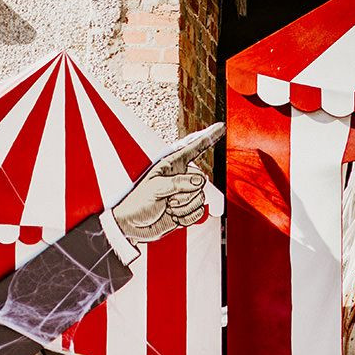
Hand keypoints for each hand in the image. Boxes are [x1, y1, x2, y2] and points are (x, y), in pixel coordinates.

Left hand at [112, 124, 222, 242]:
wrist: (133, 227)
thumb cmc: (136, 204)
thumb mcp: (154, 188)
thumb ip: (178, 182)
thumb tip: (201, 181)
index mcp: (171, 165)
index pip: (193, 148)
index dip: (208, 137)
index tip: (221, 127)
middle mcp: (181, 178)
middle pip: (201, 181)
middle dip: (185, 194)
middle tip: (166, 199)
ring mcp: (185, 194)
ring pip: (200, 199)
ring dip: (183, 208)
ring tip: (167, 208)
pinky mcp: (187, 209)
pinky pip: (199, 212)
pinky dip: (186, 218)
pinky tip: (172, 216)